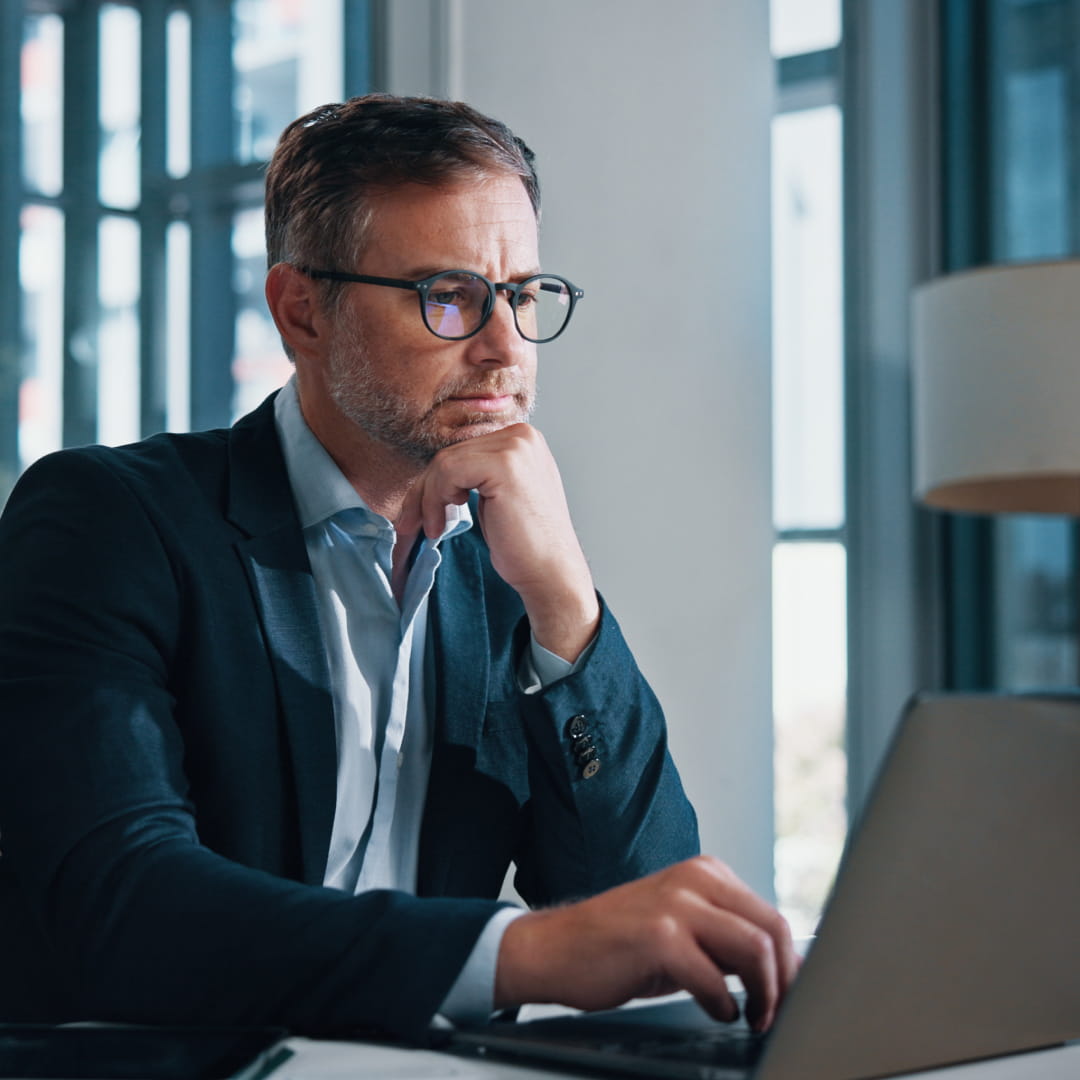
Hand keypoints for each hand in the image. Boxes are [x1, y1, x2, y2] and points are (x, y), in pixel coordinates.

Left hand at [397, 424, 599, 660]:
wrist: (551, 573)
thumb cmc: (524, 543)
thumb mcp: (498, 495)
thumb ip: (476, 473)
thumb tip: (430, 473)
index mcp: (522, 439)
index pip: (462, 449)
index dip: (435, 481)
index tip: (418, 512)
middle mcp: (522, 435)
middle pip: (450, 453)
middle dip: (424, 491)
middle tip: (411, 524)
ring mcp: (515, 447)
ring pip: (444, 462)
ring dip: (428, 500)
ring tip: (434, 529)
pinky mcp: (504, 464)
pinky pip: (448, 472)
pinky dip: (435, 500)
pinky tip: (442, 526)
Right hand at [494, 856, 798, 1032]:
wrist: (555, 947)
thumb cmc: (619, 943)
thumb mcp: (681, 928)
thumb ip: (725, 939)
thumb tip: (781, 970)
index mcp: (705, 873)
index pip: (771, 915)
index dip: (790, 963)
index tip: (790, 994)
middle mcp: (694, 879)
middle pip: (773, 928)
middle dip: (785, 980)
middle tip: (776, 1013)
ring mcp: (676, 905)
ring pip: (755, 948)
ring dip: (764, 994)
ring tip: (752, 1016)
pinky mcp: (659, 937)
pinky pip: (715, 979)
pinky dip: (724, 1005)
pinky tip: (715, 1011)